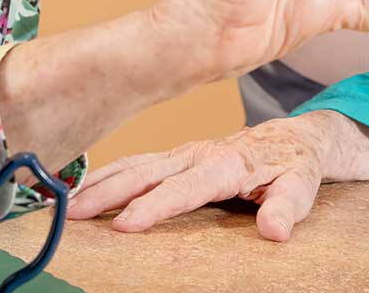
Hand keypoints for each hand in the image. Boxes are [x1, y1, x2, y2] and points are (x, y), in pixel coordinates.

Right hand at [68, 110, 368, 240]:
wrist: (293, 138)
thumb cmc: (295, 166)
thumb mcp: (303, 186)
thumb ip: (288, 208)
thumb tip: (274, 231)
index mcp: (227, 163)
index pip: (185, 188)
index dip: (155, 206)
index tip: (125, 224)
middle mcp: (199, 154)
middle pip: (147, 173)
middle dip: (108, 193)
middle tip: (72, 213)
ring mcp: (184, 153)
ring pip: (135, 165)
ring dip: (100, 183)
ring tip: (66, 204)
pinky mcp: (176, 157)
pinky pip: (137, 164)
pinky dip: (108, 174)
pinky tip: (84, 189)